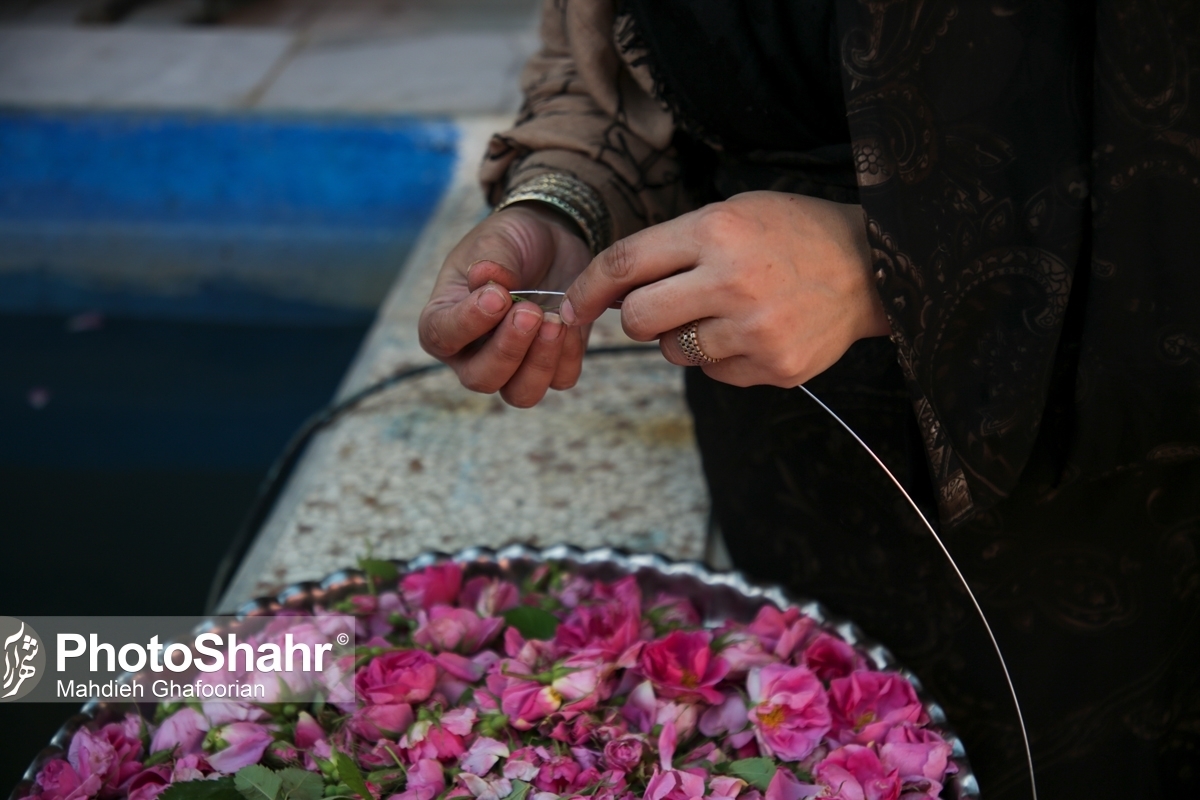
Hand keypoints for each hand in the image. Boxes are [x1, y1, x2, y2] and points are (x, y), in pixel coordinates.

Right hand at [418, 203, 591, 406]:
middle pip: (482, 379)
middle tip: (530, 311)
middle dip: (508, 349)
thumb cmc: (510, 241)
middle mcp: (473, 354)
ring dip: (539, 363)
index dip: (468, 322)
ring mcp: (514, 366)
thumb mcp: (496, 240)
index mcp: (444, 322)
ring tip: (554, 322)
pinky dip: (567, 357)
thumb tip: (484, 277)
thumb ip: (492, 261)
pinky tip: (570, 324)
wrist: (551, 240)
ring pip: (521, 393)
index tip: (497, 296)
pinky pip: (559, 380)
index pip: (442, 337)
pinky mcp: (552, 364)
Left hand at [558, 191, 889, 387]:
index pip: (626, 264)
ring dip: (684, 337)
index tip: (572, 306)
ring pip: (675, 352)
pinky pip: (714, 373)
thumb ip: (671, 247)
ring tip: (726, 312)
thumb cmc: (791, 234)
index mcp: (716, 232)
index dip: (589, 289)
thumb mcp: (732, 215)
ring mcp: (755, 330)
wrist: (872, 266)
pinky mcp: (774, 367)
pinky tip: (754, 331)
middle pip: (639, 319)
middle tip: (667, 303)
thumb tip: (611, 292)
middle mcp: (732, 282)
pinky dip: (721, 357)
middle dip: (640, 316)